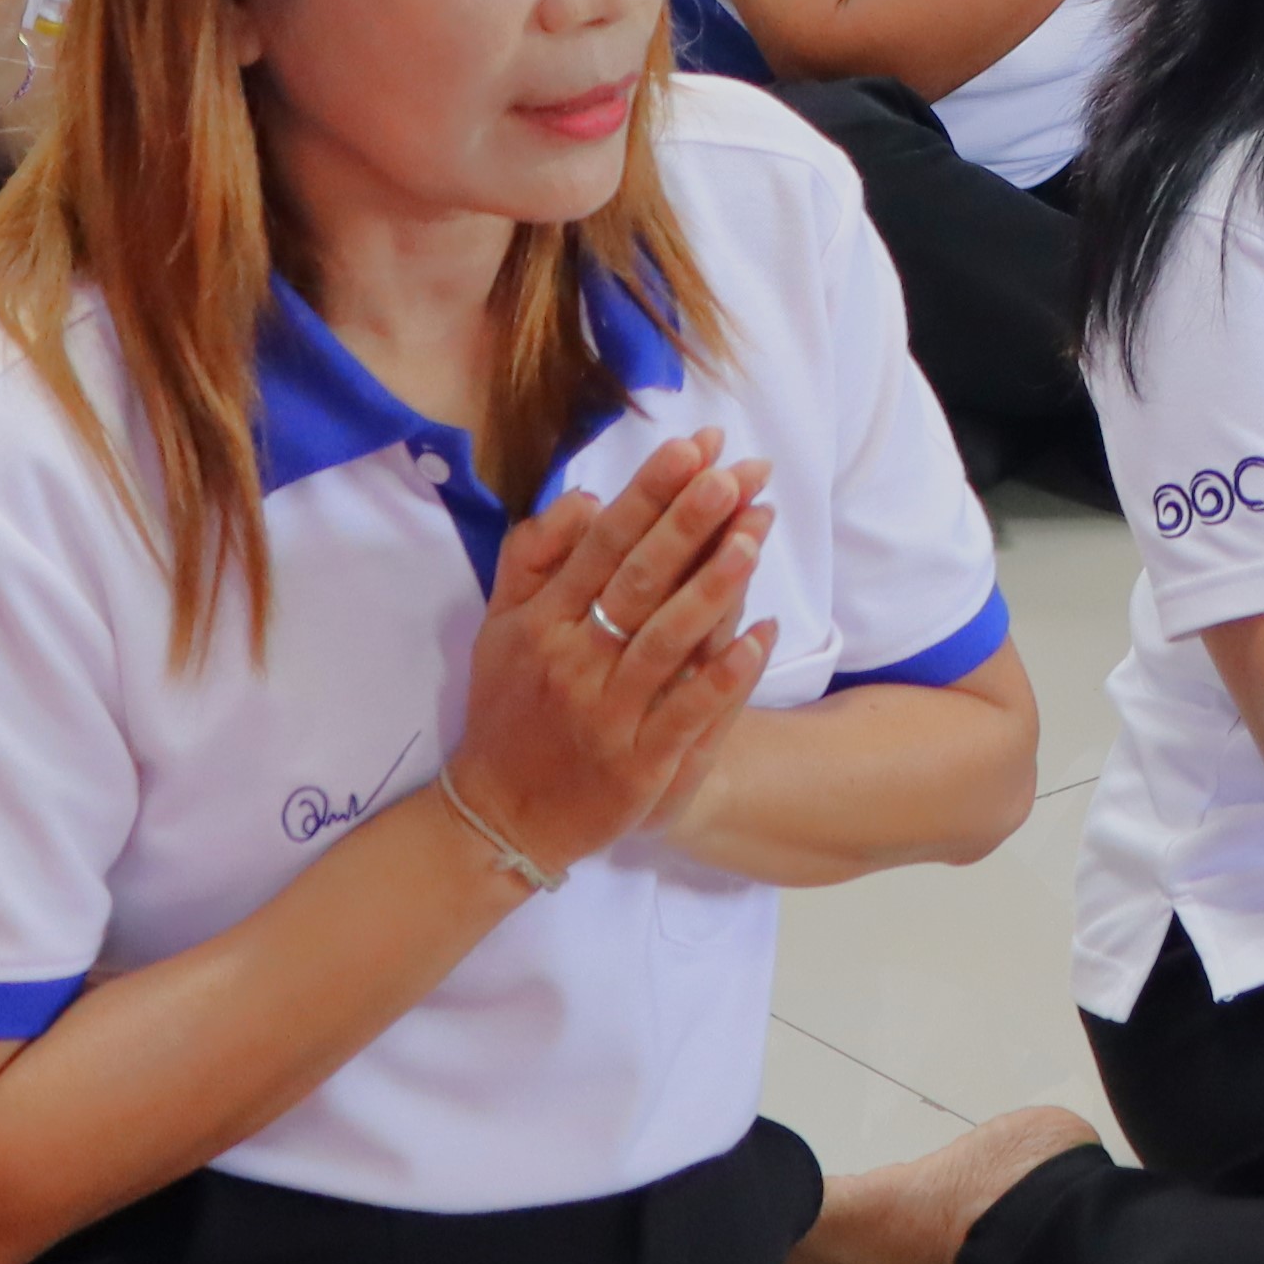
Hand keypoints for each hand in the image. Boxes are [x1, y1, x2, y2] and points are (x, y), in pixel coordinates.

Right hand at [456, 433, 771, 874]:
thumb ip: (534, 556)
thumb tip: (586, 497)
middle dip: (687, 522)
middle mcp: (572, 662)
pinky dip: (726, 672)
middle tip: (735, 472)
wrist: (502, 816)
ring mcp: (607, 714)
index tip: (693, 447)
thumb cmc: (510, 709)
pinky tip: (763, 631)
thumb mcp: (501, 627)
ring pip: (666, 640)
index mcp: (541, 623)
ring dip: (714, 583)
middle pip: (638, 581)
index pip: (601, 545)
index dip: (649, 493)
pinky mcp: (639, 764)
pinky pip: (689, 710)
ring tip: (756, 531)